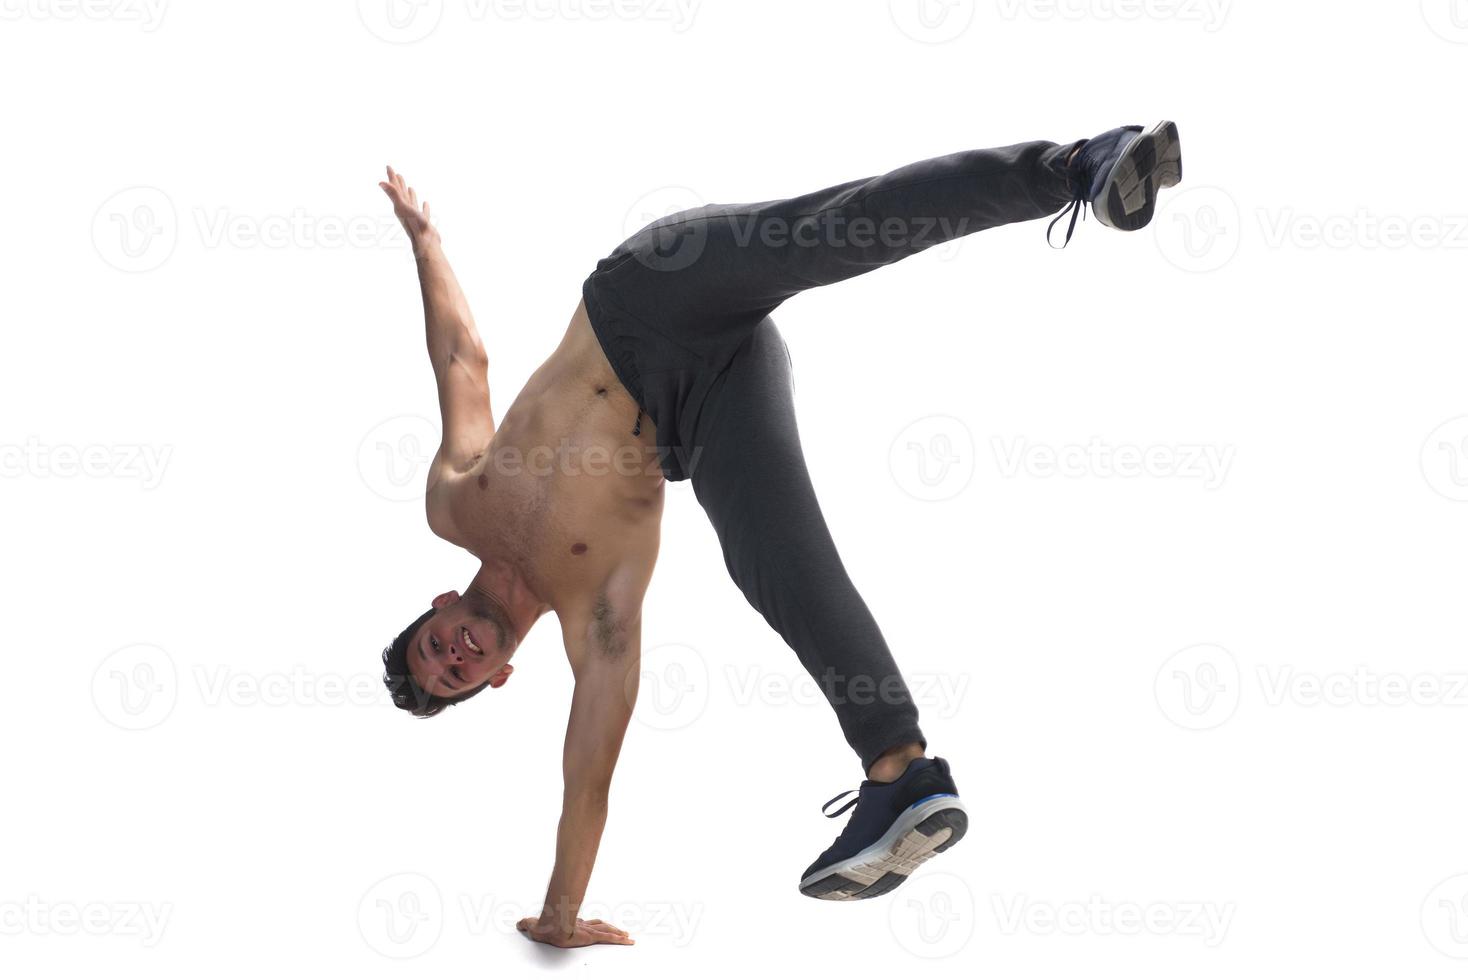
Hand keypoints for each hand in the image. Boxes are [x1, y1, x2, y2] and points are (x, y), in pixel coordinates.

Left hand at [379, 165, 436, 247]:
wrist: (425, 243)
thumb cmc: (414, 225)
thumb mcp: (403, 207)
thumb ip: (392, 194)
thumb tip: (380, 182)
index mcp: (399, 206)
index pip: (395, 188)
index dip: (391, 177)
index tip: (388, 166)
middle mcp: (405, 210)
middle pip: (401, 194)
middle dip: (398, 183)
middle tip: (397, 174)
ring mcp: (414, 217)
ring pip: (412, 203)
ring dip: (410, 195)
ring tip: (410, 188)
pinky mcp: (423, 223)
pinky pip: (423, 212)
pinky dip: (424, 207)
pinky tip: (425, 203)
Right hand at [516, 915, 633, 947]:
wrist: (548, 925)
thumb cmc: (542, 925)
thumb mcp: (532, 925)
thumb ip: (527, 924)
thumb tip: (519, 923)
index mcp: (570, 924)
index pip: (585, 923)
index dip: (591, 924)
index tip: (597, 925)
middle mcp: (581, 926)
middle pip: (600, 925)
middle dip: (610, 927)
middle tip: (620, 930)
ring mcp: (587, 930)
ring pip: (607, 930)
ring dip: (618, 932)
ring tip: (628, 936)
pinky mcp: (591, 936)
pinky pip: (608, 938)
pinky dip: (619, 939)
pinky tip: (628, 940)